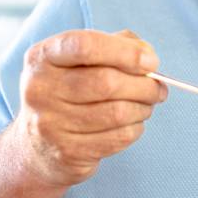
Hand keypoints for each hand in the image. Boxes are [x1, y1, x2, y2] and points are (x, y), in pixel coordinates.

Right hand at [13, 29, 166, 186]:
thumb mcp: (82, 61)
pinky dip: (135, 128)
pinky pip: (118, 137)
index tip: (151, 61)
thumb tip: (148, 58)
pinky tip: (131, 124)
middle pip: (107, 82)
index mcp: (43, 56)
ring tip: (146, 105)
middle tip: (159, 89)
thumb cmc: (71, 92)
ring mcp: (50, 123)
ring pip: (117, 113)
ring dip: (143, 108)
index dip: (125, 52)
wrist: (38, 147)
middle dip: (144, 85)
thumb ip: (117, 46)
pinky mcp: (67, 152)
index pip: (85, 45)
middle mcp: (39, 88)